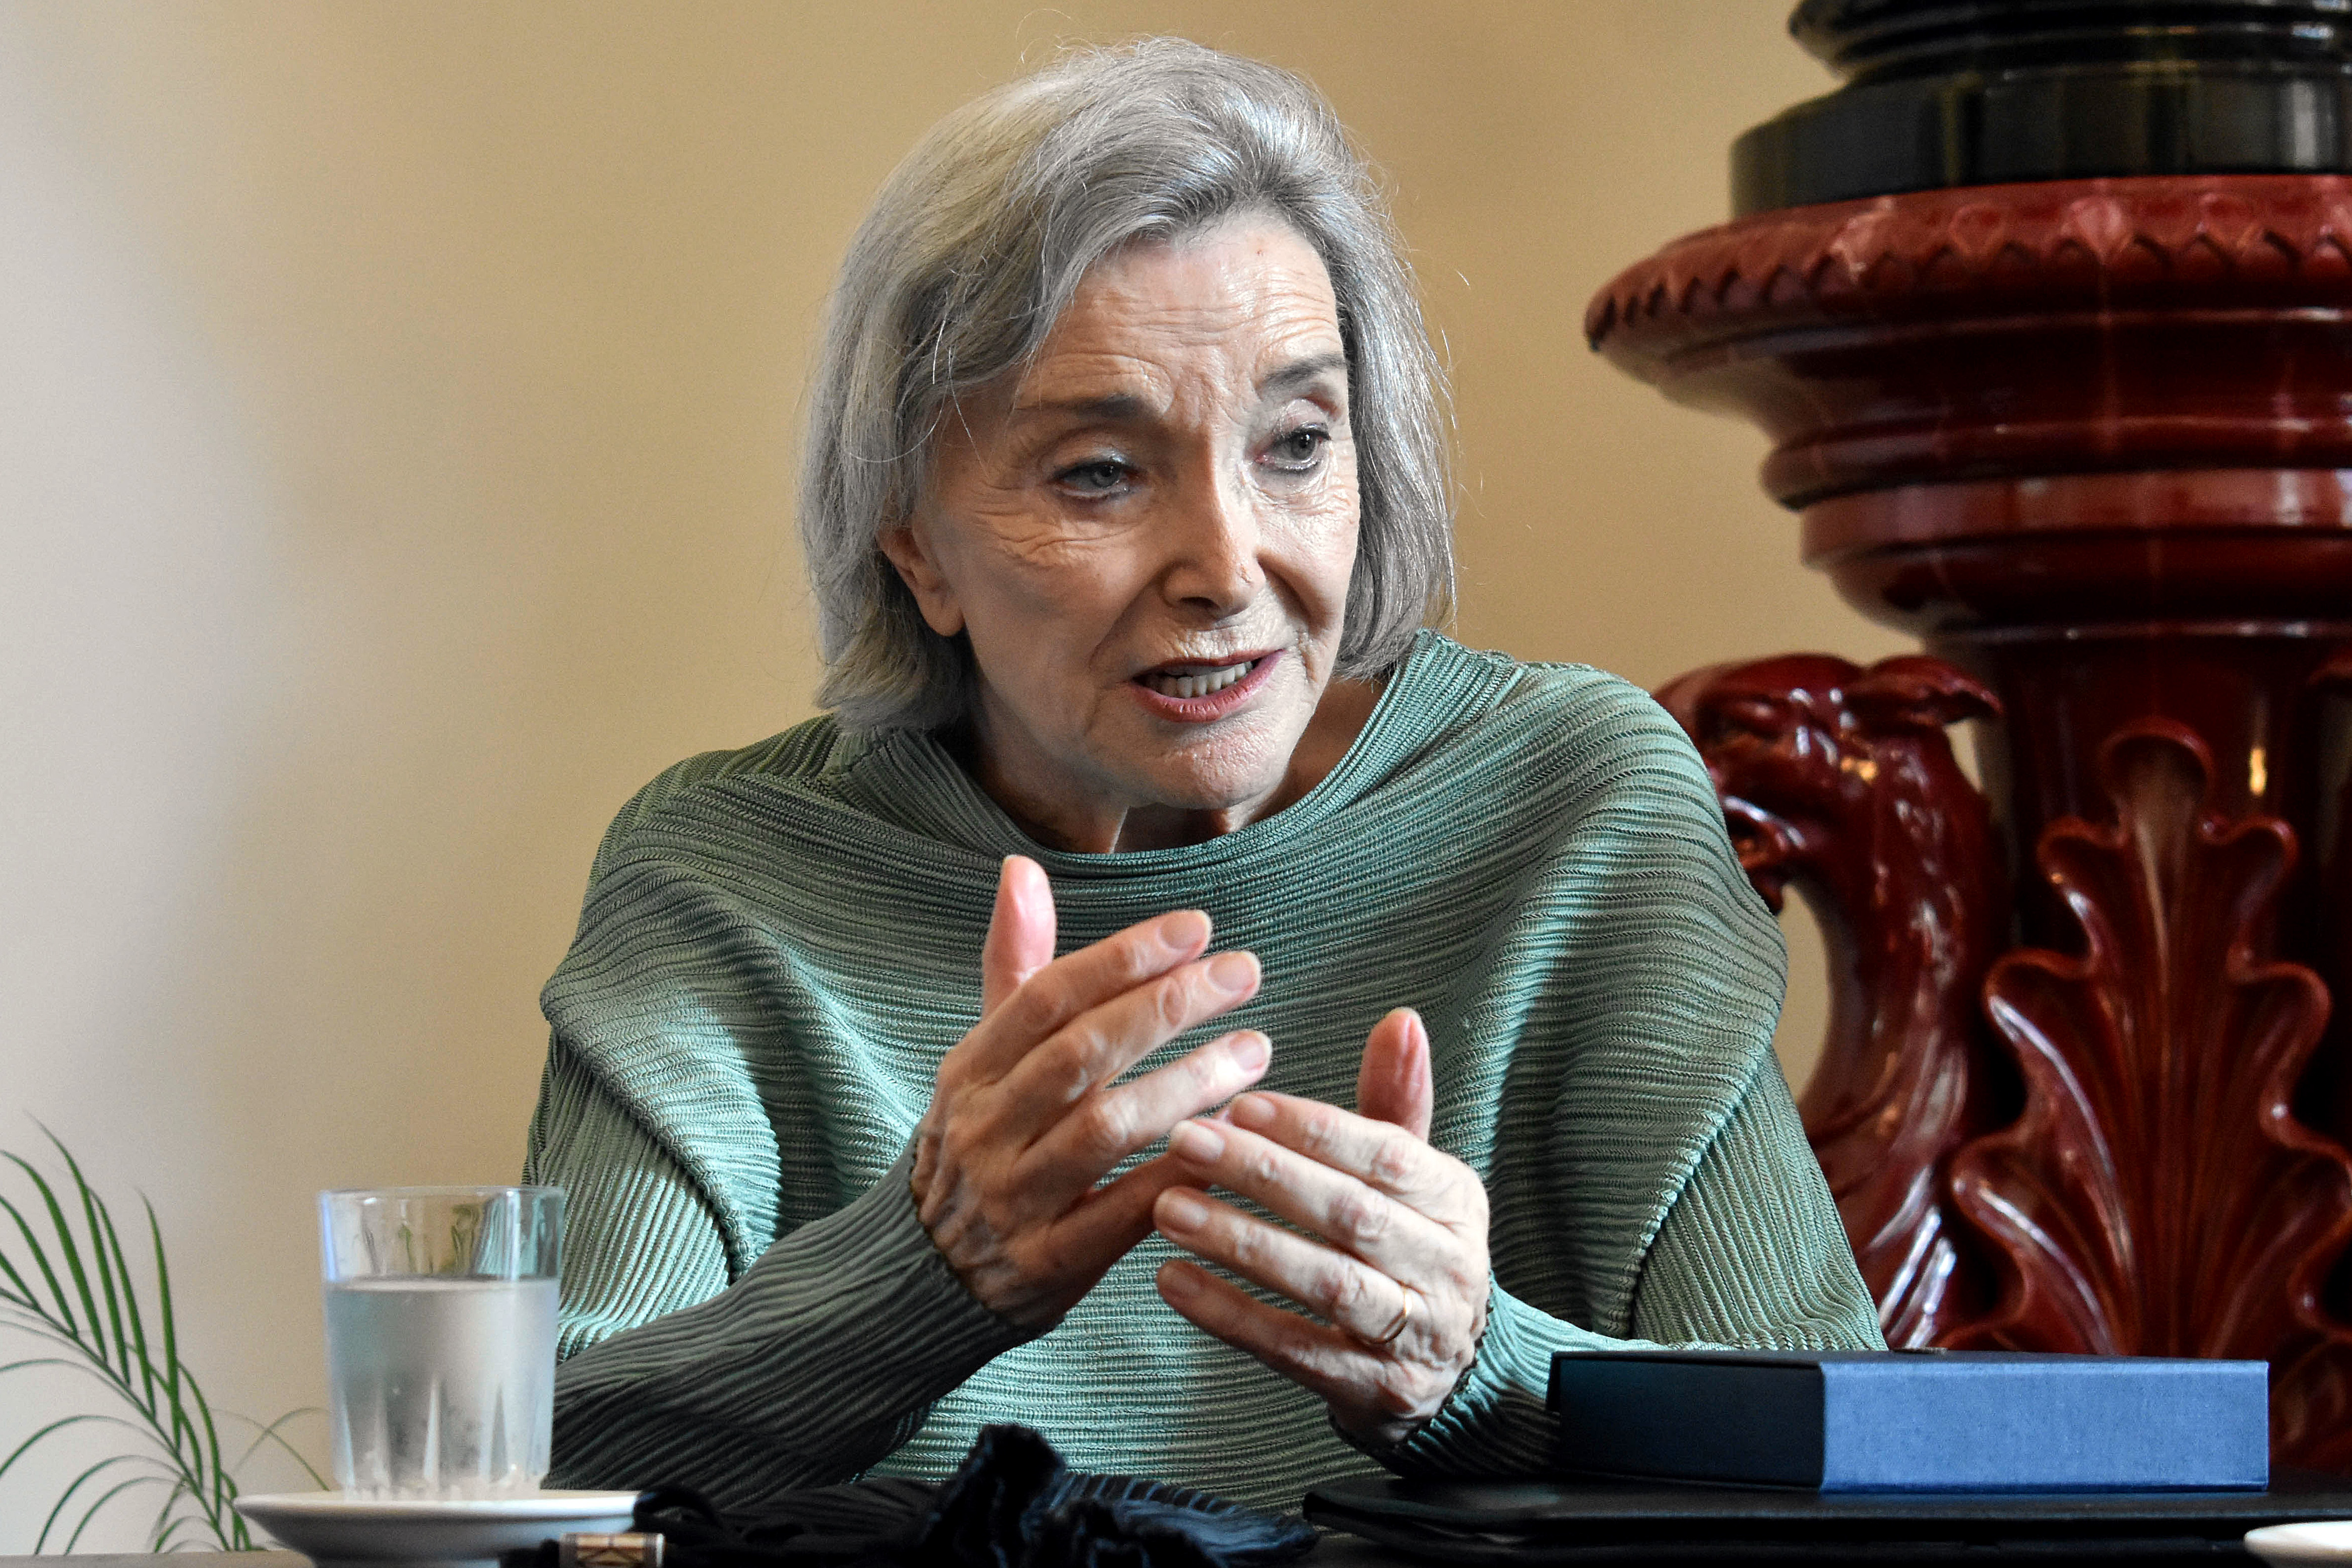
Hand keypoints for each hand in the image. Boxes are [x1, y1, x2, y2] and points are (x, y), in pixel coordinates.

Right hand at [910, 855, 1271, 1329]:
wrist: (924, 1278)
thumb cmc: (976, 1145)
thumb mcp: (981, 1060)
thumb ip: (1015, 968)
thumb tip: (1022, 868)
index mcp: (968, 1071)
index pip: (1047, 997)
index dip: (1122, 957)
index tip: (1198, 928)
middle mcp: (983, 1129)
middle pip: (1081, 1053)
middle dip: (1168, 1006)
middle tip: (1244, 973)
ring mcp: (1012, 1200)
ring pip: (1106, 1129)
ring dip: (1188, 1085)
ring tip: (1256, 1052)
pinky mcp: (1047, 1264)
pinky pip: (1122, 1214)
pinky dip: (1178, 1174)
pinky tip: (1234, 1141)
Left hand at [1150, 1008, 1489, 1447]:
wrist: (1449, 1372)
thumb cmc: (1410, 1248)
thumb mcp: (1415, 1178)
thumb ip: (1395, 1102)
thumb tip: (1401, 1020)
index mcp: (1455, 1200)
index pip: (1387, 1154)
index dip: (1313, 1129)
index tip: (1240, 1103)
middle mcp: (1447, 1266)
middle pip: (1352, 1215)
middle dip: (1265, 1175)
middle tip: (1186, 1140)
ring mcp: (1413, 1335)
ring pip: (1325, 1283)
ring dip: (1242, 1243)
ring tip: (1168, 1208)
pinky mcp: (1372, 1391)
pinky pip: (1295, 1350)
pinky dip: (1231, 1316)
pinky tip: (1173, 1281)